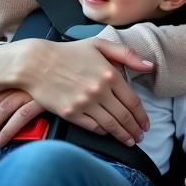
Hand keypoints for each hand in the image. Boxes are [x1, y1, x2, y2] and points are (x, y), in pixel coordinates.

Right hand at [0, 36, 153, 146]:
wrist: (35, 63)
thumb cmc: (68, 52)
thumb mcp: (99, 45)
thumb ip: (127, 55)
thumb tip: (150, 66)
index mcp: (110, 74)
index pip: (133, 101)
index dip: (142, 116)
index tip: (146, 124)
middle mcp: (100, 91)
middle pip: (124, 116)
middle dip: (135, 129)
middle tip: (141, 137)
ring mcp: (84, 103)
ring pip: (110, 125)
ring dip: (122, 135)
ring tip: (130, 141)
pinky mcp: (70, 113)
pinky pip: (92, 127)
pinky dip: (103, 132)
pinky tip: (108, 133)